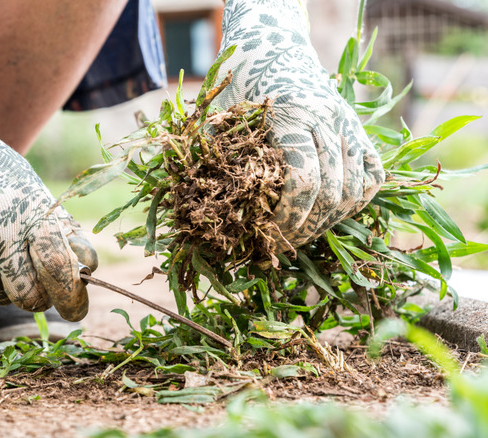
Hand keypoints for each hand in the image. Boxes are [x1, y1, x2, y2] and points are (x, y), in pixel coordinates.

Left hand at [213, 0, 383, 249]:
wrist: (272, 47)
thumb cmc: (240, 87)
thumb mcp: (225, 116)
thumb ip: (221, 155)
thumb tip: (210, 210)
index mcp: (291, 116)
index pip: (303, 181)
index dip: (289, 217)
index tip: (271, 237)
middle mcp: (327, 119)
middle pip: (332, 191)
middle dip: (308, 226)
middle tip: (285, 244)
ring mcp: (348, 123)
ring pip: (356, 187)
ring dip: (332, 219)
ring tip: (305, 233)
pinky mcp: (359, 127)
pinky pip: (374, 173)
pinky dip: (358, 200)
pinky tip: (331, 215)